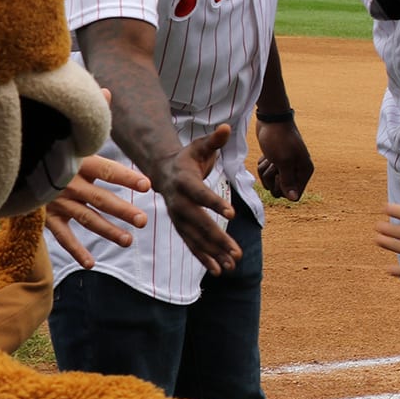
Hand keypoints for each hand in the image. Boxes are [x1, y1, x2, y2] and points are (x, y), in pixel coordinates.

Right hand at [45, 156, 149, 268]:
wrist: (19, 163)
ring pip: (86, 218)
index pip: (106, 170)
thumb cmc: (58, 154)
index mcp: (79, 163)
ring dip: (108, 230)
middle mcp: (69, 183)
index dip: (126, 177)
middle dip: (122, 210)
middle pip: (100, 198)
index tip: (147, 185)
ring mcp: (57, 201)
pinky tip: (90, 263)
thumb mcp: (77, 149)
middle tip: (142, 221)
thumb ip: (101, 159)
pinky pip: (62, 235)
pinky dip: (75, 250)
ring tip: (127, 240)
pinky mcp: (47, 216)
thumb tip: (135, 169)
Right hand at [156, 125, 241, 274]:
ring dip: (213, 254)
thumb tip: (225, 127)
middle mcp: (179, 203)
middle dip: (218, 239)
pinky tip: (219, 271)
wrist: (162, 171)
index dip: (216, 203)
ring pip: (195, 239)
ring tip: (232, 267)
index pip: (201, 194)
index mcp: (184, 182)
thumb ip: (214, 140)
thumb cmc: (188, 157)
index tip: (233, 214)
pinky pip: (192, 245)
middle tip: (236, 252)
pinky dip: (205, 258)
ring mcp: (178, 218)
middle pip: (199, 223)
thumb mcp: (200, 146)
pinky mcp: (180, 227)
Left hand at [254, 119, 312, 201]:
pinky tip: (267, 154)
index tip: (281, 175)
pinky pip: (266, 173)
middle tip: (275, 164)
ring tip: (270, 157)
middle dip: (272, 179)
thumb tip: (294, 199)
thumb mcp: (283, 161)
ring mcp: (286, 166)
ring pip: (271, 182)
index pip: (295, 194)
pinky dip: (263, 165)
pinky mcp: (276, 161)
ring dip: (266, 171)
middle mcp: (298, 170)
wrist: (271, 118)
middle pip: (281, 190)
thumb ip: (288, 182)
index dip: (284, 189)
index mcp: (305, 171)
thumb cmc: (279, 138)